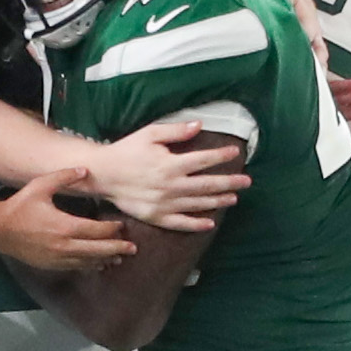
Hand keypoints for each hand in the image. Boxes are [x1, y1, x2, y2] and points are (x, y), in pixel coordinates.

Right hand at [0, 171, 134, 272]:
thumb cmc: (20, 206)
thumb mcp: (40, 186)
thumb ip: (64, 177)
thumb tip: (85, 170)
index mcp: (64, 225)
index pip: (96, 230)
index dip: (112, 229)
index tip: (122, 226)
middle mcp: (64, 245)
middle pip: (98, 249)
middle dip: (117, 248)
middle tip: (133, 248)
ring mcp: (58, 258)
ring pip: (89, 262)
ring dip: (106, 259)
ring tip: (120, 258)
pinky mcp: (52, 265)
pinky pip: (76, 268)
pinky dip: (90, 266)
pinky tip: (98, 265)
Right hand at [90, 113, 252, 230]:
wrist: (103, 174)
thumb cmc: (127, 150)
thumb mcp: (150, 134)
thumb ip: (176, 131)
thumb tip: (199, 126)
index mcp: (171, 164)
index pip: (204, 160)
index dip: (221, 156)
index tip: (235, 153)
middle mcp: (171, 185)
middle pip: (207, 185)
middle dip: (229, 182)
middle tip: (246, 181)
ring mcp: (165, 204)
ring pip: (198, 204)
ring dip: (218, 201)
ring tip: (234, 198)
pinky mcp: (156, 217)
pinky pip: (181, 223)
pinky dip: (197, 224)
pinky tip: (210, 223)